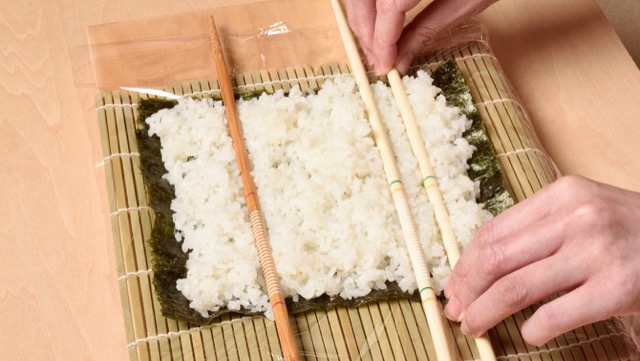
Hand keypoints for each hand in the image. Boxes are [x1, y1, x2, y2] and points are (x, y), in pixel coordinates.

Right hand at [345, 0, 496, 74]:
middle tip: (378, 61)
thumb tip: (400, 61)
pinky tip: (377, 22)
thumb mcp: (463, 3)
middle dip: (367, 34)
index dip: (381, 41)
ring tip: (376, 46)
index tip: (384, 66)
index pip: (387, 8)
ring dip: (363, 19)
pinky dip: (367, 5)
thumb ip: (425, 30)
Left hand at [444, 175, 639, 345]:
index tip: (454, 285)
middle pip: (497, 258)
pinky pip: (556, 314)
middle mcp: (577, 217)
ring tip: (474, 326)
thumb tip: (482, 263)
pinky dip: (533, 329)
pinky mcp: (619, 287)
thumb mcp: (585, 211)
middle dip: (467, 289)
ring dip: (486, 311)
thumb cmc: (631, 230)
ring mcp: (598, 251)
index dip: (464, 263)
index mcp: (562, 194)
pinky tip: (528, 335)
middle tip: (456, 310)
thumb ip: (539, 228)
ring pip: (516, 287)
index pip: (493, 231)